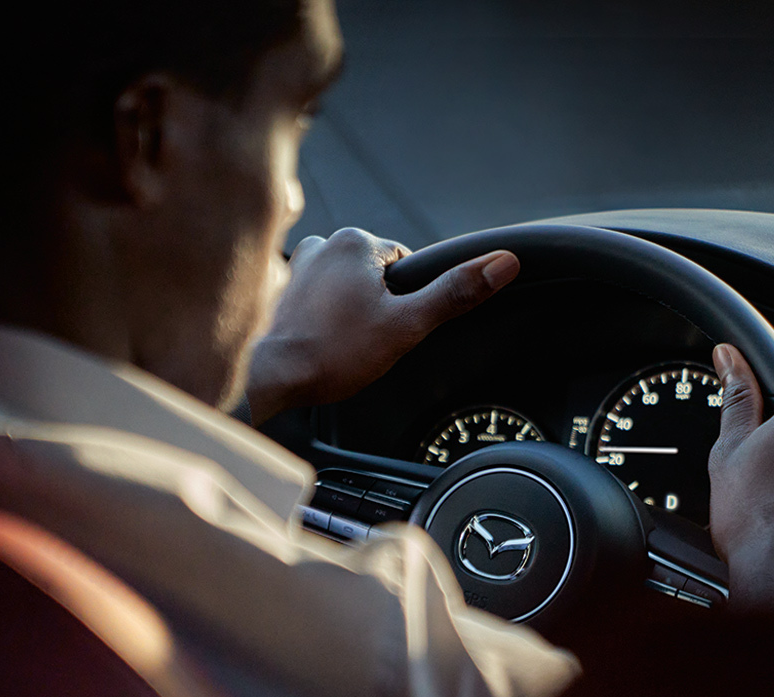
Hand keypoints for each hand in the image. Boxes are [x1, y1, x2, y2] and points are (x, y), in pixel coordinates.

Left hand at [241, 228, 519, 423]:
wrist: (269, 378)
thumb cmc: (333, 354)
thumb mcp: (407, 326)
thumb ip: (455, 294)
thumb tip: (504, 263)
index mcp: (356, 241)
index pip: (402, 265)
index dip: (405, 302)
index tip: (389, 327)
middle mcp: (321, 243)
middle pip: (371, 276)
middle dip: (374, 308)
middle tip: (363, 342)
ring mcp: (294, 266)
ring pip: (342, 289)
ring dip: (346, 313)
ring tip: (338, 345)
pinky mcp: (276, 292)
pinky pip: (313, 302)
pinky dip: (319, 321)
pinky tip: (317, 345)